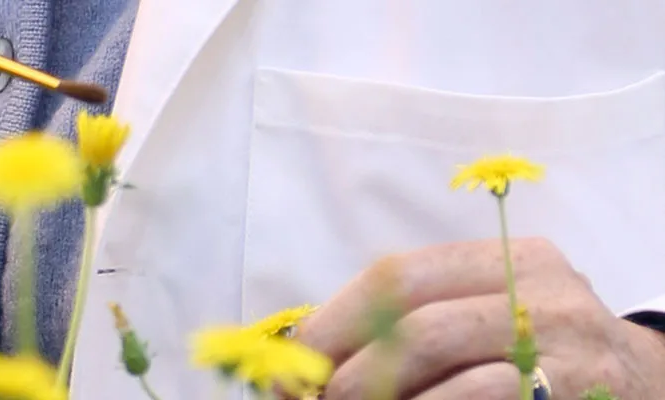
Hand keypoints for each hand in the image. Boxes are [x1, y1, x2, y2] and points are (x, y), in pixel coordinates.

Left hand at [294, 238, 664, 398]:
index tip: (293, 361)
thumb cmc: (538, 356)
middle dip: (349, 369)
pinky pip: (485, 397)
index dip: (334, 320)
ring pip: (443, 361)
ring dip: (380, 396)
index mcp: (507, 258)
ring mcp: (565, 342)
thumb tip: (307, 356)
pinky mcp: (577, 389)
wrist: (647, 386)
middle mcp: (540, 289)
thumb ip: (414, 322)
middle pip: (415, 321)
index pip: (397, 276)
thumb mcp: (488, 317)